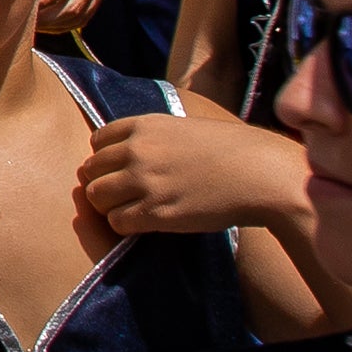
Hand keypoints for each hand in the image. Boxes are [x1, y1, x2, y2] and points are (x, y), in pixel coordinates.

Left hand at [77, 109, 314, 239]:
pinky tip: (144, 223)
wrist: (261, 174)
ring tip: (132, 210)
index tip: (120, 170)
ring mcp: (145, 182)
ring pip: (96, 197)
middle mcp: (138, 151)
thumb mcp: (186, 127)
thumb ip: (154, 136)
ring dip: (109, 207)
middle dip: (102, 183)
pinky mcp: (156, 213)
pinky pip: (117, 222)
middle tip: (121, 195)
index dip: (106, 158)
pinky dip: (125, 226)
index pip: (97, 141)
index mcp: (145, 125)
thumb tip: (131, 149)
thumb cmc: (233, 150)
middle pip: (90, 170)